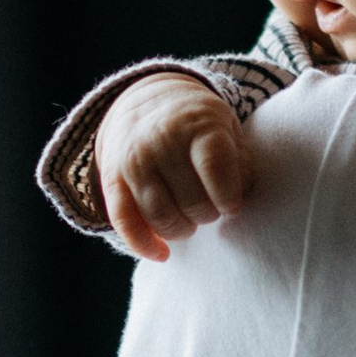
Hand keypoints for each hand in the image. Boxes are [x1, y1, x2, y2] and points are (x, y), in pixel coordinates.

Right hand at [96, 73, 252, 263]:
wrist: (146, 102)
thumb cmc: (199, 126)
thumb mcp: (227, 128)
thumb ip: (241, 161)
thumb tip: (243, 195)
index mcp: (197, 126)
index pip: (215, 169)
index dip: (228, 198)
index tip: (231, 206)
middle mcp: (162, 142)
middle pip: (192, 202)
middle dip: (207, 215)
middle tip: (210, 207)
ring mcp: (134, 161)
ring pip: (161, 217)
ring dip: (181, 230)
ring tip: (190, 220)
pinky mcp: (112, 180)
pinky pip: (124, 222)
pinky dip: (143, 245)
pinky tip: (162, 254)